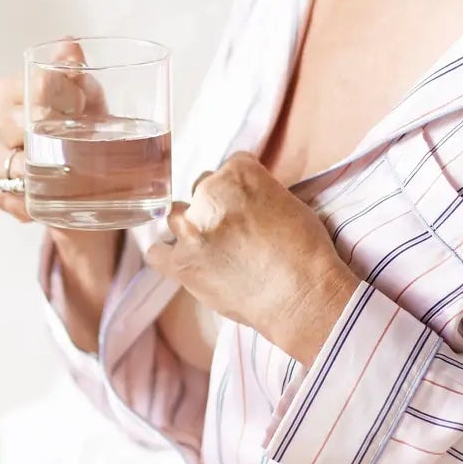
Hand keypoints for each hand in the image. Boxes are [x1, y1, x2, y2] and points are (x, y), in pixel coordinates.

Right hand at [0, 40, 115, 279]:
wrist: (69, 165)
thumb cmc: (73, 119)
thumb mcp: (81, 93)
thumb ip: (74, 70)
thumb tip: (70, 43)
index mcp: (7, 91)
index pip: (36, 91)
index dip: (63, 99)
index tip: (82, 108)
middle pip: (24, 130)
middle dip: (56, 138)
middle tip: (84, 145)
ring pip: (18, 168)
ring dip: (46, 175)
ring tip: (73, 177)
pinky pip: (16, 200)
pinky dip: (37, 203)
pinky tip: (55, 202)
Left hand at [142, 151, 355, 364]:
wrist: (302, 297)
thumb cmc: (306, 251)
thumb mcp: (289, 202)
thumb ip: (258, 190)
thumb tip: (244, 198)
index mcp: (238, 174)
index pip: (231, 166)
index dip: (242, 188)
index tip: (249, 204)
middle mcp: (207, 195)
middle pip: (202, 189)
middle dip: (217, 206)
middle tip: (237, 232)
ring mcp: (190, 230)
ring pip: (178, 216)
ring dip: (193, 227)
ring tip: (214, 247)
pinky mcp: (181, 264)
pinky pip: (157, 252)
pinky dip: (167, 253)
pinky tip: (183, 258)